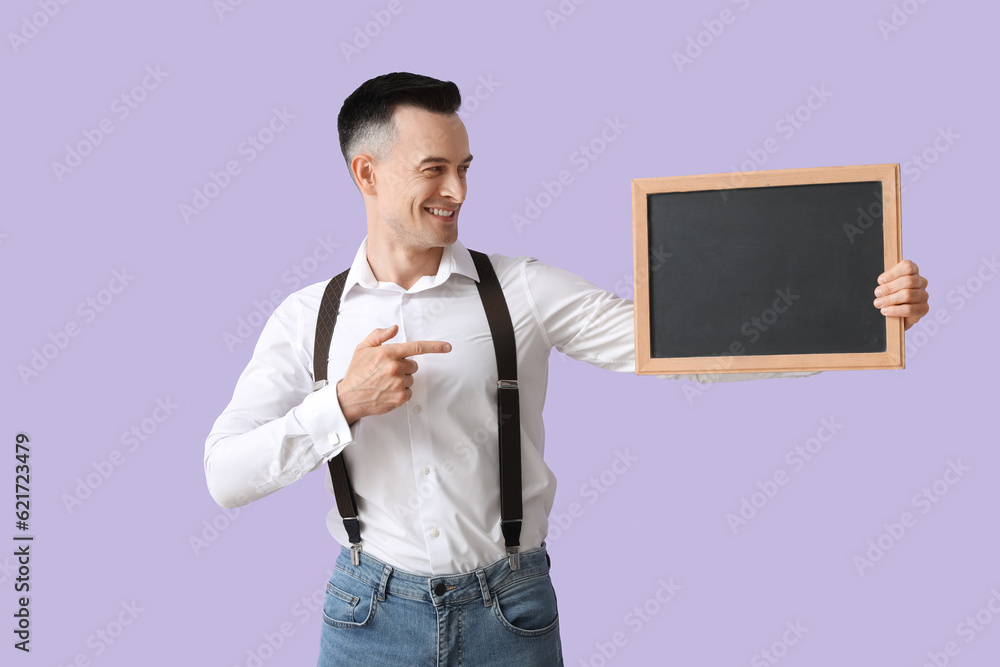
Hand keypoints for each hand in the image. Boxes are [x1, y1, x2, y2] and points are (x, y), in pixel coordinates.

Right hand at [335, 324, 450, 424]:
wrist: (349, 397)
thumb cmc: (356, 372)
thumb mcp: (363, 348)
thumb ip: (379, 335)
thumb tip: (394, 328)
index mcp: (388, 353)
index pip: (416, 347)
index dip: (435, 346)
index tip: (447, 347)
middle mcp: (395, 367)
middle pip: (413, 365)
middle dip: (404, 367)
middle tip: (387, 372)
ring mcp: (398, 383)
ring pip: (411, 379)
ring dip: (401, 380)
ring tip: (384, 382)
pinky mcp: (400, 397)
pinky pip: (409, 392)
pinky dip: (401, 392)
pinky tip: (387, 391)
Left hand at [874, 260, 928, 330]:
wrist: (898, 316)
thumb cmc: (892, 298)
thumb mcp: (887, 287)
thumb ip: (886, 282)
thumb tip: (882, 282)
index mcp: (913, 273)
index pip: (908, 267)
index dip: (893, 273)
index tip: (880, 280)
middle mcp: (921, 283)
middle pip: (908, 281)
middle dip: (889, 288)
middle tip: (877, 293)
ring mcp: (923, 296)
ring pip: (908, 294)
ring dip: (890, 299)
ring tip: (879, 303)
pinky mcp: (923, 309)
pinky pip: (909, 309)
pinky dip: (894, 310)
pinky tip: (885, 310)